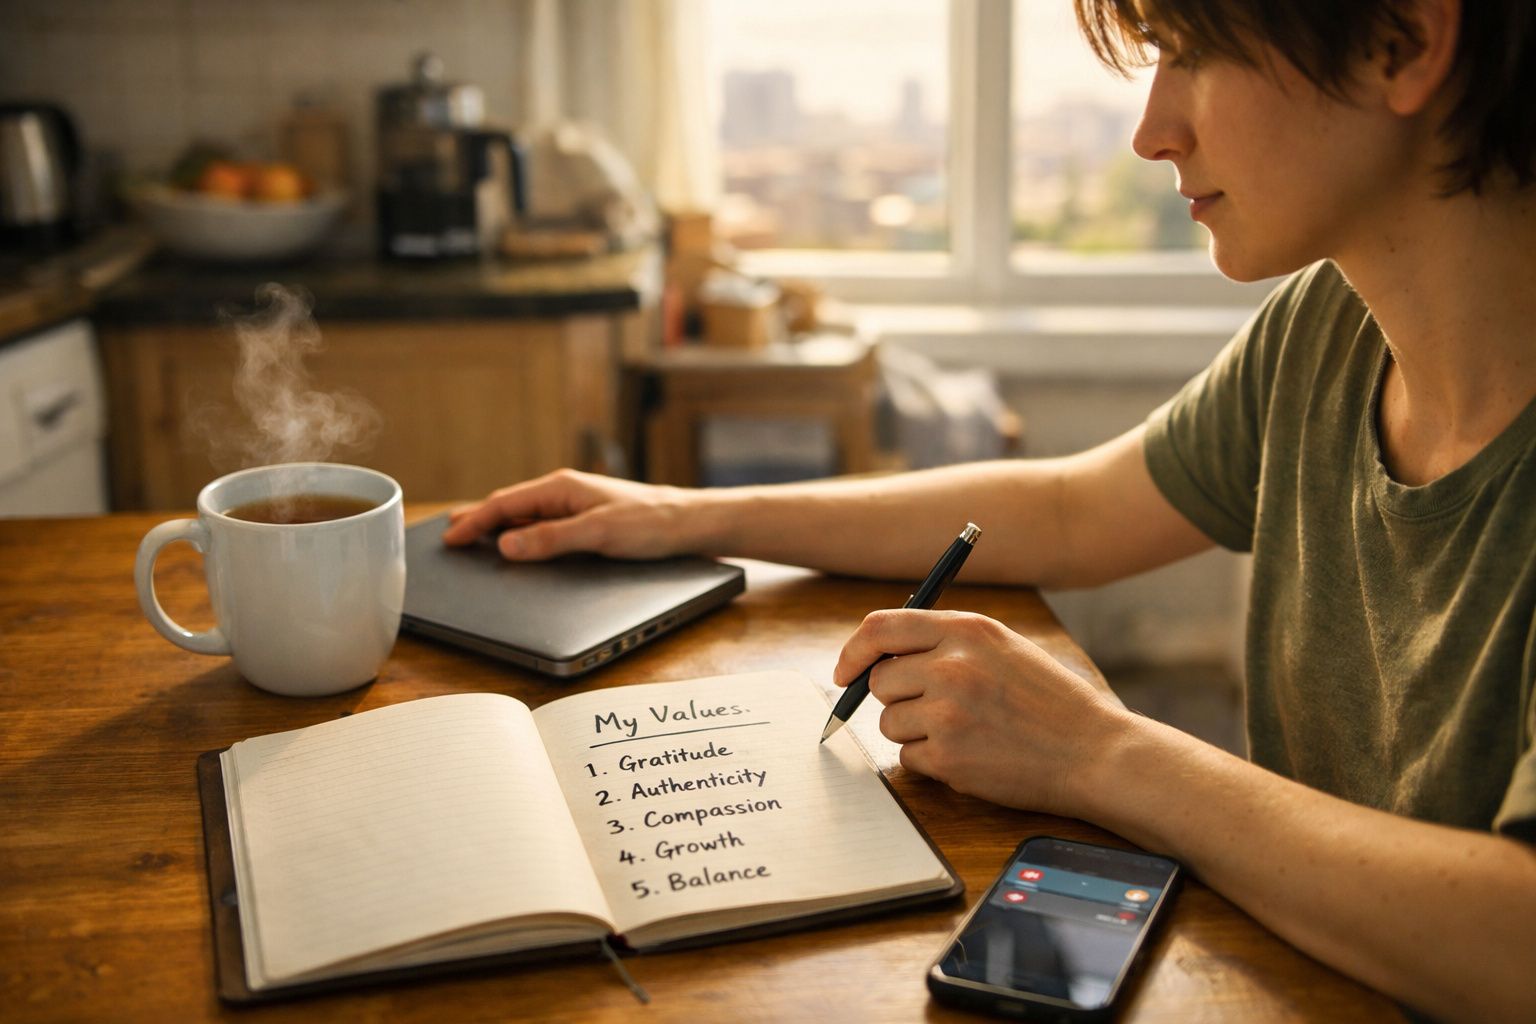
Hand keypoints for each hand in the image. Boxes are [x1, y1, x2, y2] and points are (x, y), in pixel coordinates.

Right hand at [442, 469, 699, 560]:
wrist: (689, 524)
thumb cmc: (650, 523)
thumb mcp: (597, 534)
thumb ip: (550, 539)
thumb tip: (507, 544)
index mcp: (561, 487)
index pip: (504, 503)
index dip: (474, 522)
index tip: (450, 538)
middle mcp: (565, 492)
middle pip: (510, 506)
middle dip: (478, 520)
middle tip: (450, 535)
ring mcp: (575, 505)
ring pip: (525, 515)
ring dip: (498, 526)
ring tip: (473, 537)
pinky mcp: (587, 519)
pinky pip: (542, 524)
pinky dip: (521, 533)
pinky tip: (518, 543)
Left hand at [835, 609, 1130, 816]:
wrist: (1091, 751)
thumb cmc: (1047, 700)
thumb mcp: (1001, 647)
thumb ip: (944, 641)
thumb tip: (879, 654)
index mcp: (966, 630)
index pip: (880, 628)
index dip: (854, 651)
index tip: (845, 672)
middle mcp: (952, 666)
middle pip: (879, 680)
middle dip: (897, 697)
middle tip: (935, 709)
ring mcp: (948, 712)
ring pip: (889, 722)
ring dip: (915, 732)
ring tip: (964, 732)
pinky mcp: (948, 756)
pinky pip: (908, 758)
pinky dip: (930, 761)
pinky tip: (970, 754)